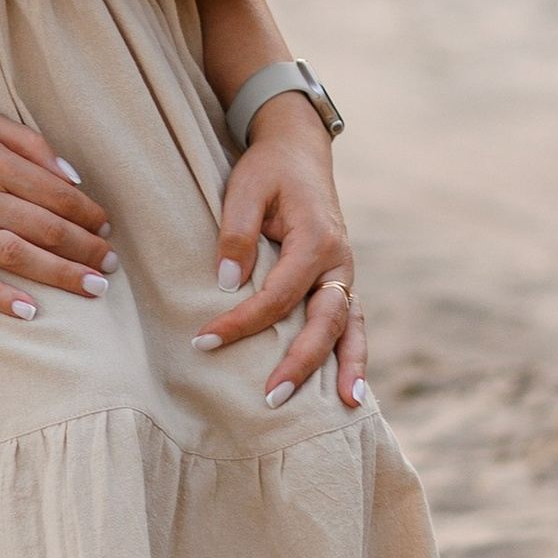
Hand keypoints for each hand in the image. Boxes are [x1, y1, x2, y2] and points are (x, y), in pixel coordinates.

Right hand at [0, 100, 112, 317]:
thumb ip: (27, 141)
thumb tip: (71, 174)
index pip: (57, 194)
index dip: (88, 214)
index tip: (107, 227)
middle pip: (45, 228)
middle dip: (85, 248)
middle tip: (111, 265)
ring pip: (17, 255)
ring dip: (59, 273)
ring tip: (91, 288)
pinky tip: (29, 310)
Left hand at [197, 90, 366, 407]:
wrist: (298, 151)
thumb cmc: (267, 170)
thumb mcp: (244, 188)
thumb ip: (235, 235)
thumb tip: (226, 285)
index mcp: (315, 238)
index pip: (278, 295)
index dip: (242, 322)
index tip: (205, 340)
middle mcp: (339, 260)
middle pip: (324, 321)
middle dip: (300, 362)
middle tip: (271, 398)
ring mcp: (344, 274)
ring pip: (351, 326)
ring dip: (348, 366)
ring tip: (347, 407)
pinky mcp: (340, 282)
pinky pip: (350, 322)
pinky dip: (353, 353)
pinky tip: (350, 388)